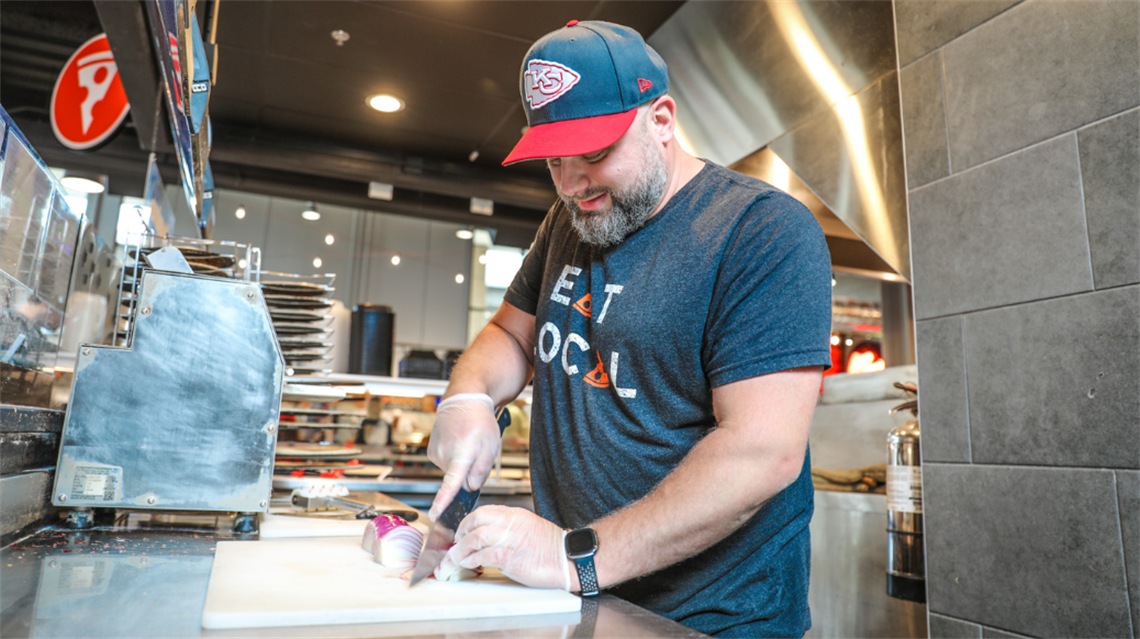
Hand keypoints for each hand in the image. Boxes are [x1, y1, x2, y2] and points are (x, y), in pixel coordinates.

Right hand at [426, 394, 500, 520]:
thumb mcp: (490, 446)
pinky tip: (459, 442)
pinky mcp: (432, 451)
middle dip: (469, 474)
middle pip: (458, 479)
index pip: (451, 483)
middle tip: (478, 453)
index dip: (443, 501)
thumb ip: (481, 470)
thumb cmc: (479, 421)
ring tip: (468, 443)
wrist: (464, 400)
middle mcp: (444, 455)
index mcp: (460, 454)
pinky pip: (447, 463)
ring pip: (452, 471)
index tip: (435, 514)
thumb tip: (469, 487)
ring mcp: (435, 453)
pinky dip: (454, 458)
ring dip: (462, 464)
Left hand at [440, 505, 570, 590]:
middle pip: (475, 520)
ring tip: (457, 557)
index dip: (467, 522)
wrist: (567, 558)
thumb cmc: (550, 547)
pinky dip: (471, 560)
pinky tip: (469, 564)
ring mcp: (510, 539)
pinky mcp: (510, 557)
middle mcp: (511, 523)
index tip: (462, 532)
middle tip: (456, 543)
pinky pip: (483, 556)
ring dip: (461, 549)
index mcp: (515, 515)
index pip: (483, 511)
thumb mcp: (528, 527)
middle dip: (461, 532)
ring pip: (475, 537)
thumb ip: (508, 528)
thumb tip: (486, 538)